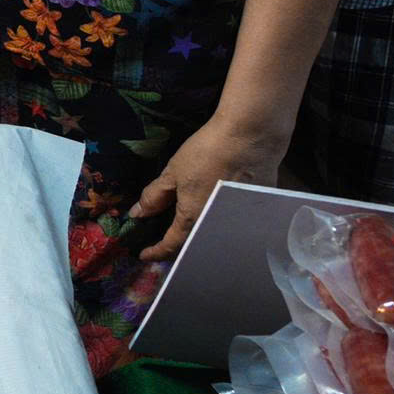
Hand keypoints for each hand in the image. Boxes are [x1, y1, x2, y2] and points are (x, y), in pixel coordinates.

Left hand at [130, 115, 290, 262]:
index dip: (156, 252)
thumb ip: (154, 196)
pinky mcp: (255, 211)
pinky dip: (219, 224)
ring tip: (185, 231)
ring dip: (199, 236)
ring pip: (214, 236)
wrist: (250, 138)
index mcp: (194, 219)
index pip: (171, 245)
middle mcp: (217, 227)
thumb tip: (138, 215)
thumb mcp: (173, 173)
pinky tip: (213, 213)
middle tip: (163, 243)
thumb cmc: (207, 153)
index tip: (144, 255)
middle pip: (195, 244)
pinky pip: (232, 226)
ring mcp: (239, 221)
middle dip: (178, 248)